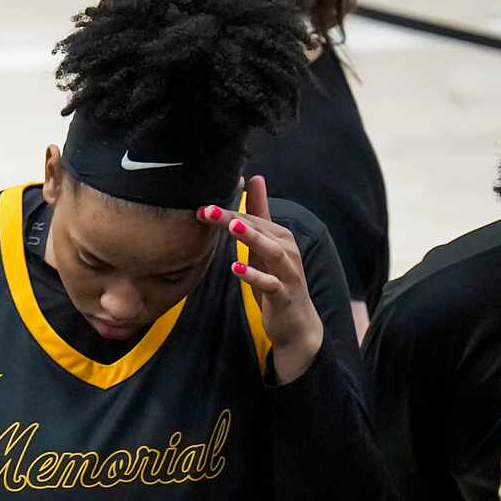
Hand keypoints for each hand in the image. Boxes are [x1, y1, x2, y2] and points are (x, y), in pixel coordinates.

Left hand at [203, 177, 321, 381]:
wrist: (296, 323)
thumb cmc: (277, 280)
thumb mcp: (265, 247)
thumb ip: (260, 215)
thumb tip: (256, 178)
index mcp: (280, 237)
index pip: (252, 219)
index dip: (228, 211)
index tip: (203, 206)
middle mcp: (287, 250)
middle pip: (260, 230)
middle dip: (234, 219)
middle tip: (209, 210)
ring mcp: (287, 272)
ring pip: (271, 251)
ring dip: (252, 238)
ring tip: (232, 227)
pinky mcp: (284, 294)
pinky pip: (270, 283)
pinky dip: (254, 276)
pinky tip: (236, 269)